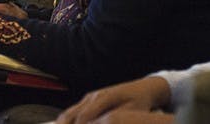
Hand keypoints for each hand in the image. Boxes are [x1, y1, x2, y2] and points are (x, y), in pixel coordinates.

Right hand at [57, 77, 171, 123]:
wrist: (143, 89)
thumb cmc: (139, 102)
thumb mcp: (132, 112)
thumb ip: (115, 120)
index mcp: (104, 98)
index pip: (84, 118)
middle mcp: (94, 96)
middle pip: (72, 115)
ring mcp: (90, 97)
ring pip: (69, 113)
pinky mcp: (89, 99)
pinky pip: (73, 111)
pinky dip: (66, 122)